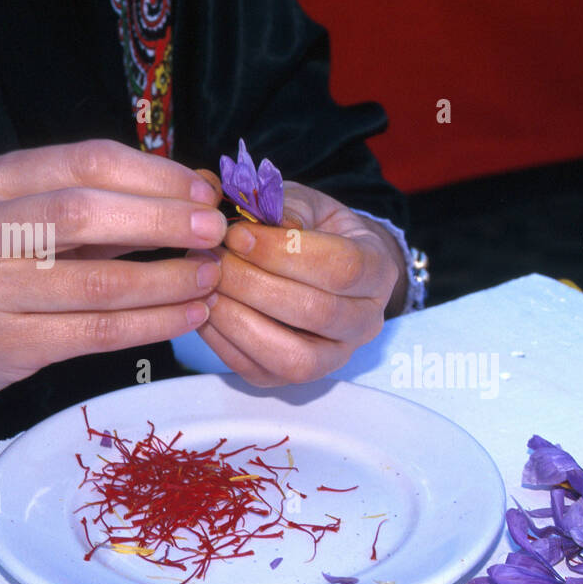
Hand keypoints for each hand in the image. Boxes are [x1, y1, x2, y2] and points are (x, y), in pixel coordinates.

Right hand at [0, 139, 228, 406]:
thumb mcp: (30, 217)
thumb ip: (104, 204)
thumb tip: (193, 191)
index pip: (86, 161)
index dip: (154, 174)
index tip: (205, 191)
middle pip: (88, 212)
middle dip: (165, 219)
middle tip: (216, 232)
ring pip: (99, 282)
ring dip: (168, 279)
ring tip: (212, 277)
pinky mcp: (7, 342)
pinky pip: (98, 332)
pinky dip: (153, 322)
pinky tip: (189, 314)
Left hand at [192, 177, 406, 385]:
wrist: (320, 267)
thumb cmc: (313, 229)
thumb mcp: (307, 204)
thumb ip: (286, 208)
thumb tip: (255, 224)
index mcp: (378, 271)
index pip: (343, 268)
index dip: (286, 251)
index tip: (238, 234)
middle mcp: (365, 322)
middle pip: (317, 312)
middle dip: (255, 284)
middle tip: (213, 258)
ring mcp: (332, 357)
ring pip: (292, 356)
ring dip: (240, 319)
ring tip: (206, 285)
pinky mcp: (292, 378)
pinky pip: (258, 370)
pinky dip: (224, 340)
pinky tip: (203, 307)